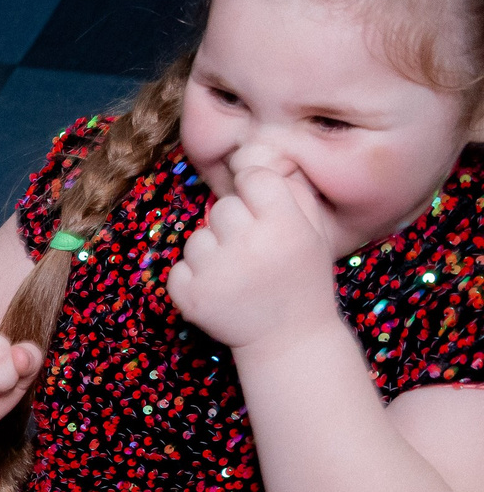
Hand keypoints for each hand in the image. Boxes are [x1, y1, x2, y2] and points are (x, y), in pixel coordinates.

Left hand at [167, 155, 342, 352]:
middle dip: (235, 224)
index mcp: (284, 225)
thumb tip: (254, 152)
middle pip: (223, 207)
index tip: (259, 203)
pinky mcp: (189, 296)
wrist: (288, 339)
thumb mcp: (312, 230)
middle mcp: (248, 245)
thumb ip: (290, 188)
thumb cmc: (301, 278)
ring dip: (213, 251)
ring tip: (238, 273)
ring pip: (198, 237)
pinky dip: (194, 277)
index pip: (253, 176)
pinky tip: (221, 290)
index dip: (253, 187)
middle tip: (254, 250)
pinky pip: (179, 268)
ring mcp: (215, 272)